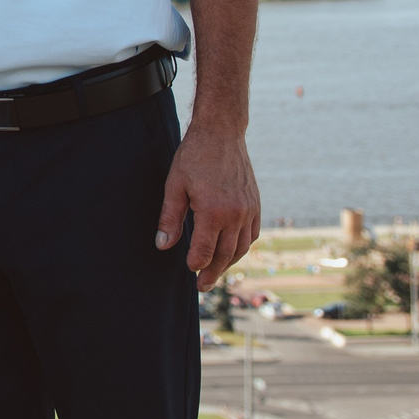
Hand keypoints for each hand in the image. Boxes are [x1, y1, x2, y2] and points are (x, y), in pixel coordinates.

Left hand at [155, 124, 259, 291]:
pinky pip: (252, 234)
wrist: (222, 132)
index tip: (188, 270)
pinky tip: (232, 251)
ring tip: (215, 272)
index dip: (195, 264)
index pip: (204, 251)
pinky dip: (243, 247)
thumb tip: (162, 245)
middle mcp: (235, 214)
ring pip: (241, 248)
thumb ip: (170, 218)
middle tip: (202, 286)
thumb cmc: (194, 156)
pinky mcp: (256, 204)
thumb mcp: (175, 185)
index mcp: (213, 211)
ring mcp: (249, 210)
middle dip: (212, 273)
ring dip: (228, 263)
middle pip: (224, 255)